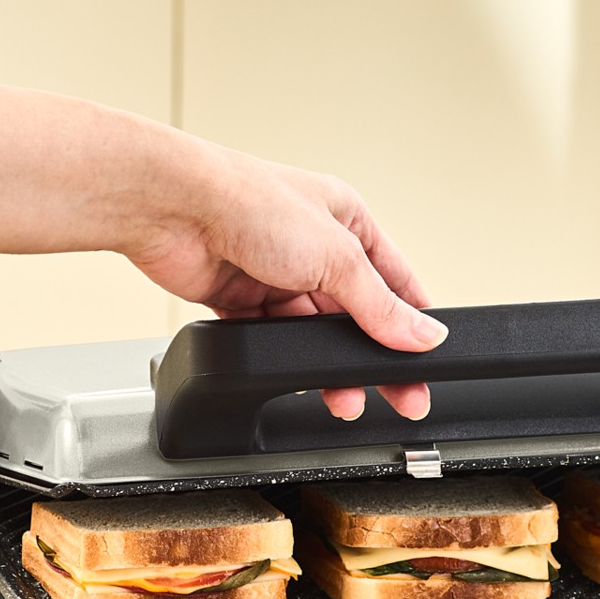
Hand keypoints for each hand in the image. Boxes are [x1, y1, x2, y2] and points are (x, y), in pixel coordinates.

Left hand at [120, 143, 446, 420]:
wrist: (173, 209)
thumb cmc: (247, 200)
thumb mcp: (335, 255)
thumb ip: (379, 304)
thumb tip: (422, 333)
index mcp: (346, 219)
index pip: (394, 280)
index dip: (412, 320)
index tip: (427, 358)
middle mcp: (312, 245)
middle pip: (354, 313)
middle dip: (372, 355)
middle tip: (399, 395)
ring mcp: (274, 272)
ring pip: (312, 332)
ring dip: (328, 365)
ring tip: (345, 398)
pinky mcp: (239, 297)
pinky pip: (271, 337)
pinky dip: (284, 358)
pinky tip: (298, 377)